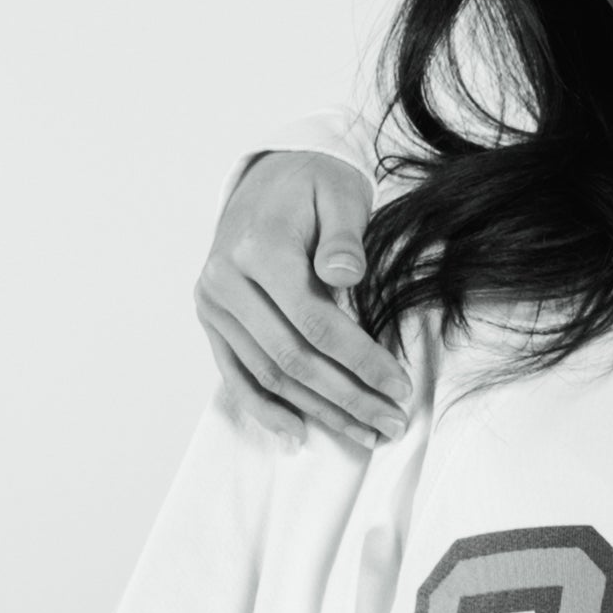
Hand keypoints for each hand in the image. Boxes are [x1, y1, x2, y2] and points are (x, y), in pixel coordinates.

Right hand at [196, 153, 406, 443]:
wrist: (267, 178)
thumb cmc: (313, 187)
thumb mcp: (339, 192)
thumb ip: (344, 233)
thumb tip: (345, 275)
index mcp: (258, 248)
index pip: (315, 321)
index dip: (360, 360)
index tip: (401, 386)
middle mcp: (225, 279)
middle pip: (292, 357)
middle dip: (347, 397)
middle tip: (391, 423)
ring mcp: (213, 303)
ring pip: (268, 374)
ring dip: (318, 411)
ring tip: (365, 433)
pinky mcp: (211, 319)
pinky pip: (235, 374)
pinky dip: (264, 409)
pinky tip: (299, 434)